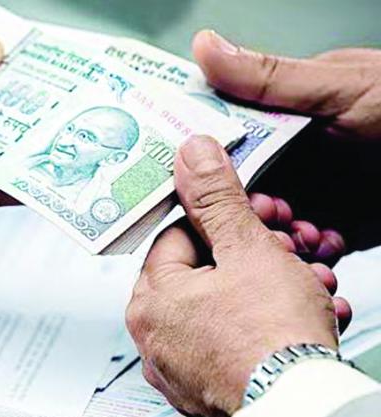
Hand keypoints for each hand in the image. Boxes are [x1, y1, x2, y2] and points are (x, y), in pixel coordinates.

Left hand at [126, 136, 346, 416]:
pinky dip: (266, 326)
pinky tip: (304, 315)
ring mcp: (179, 366)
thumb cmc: (272, 338)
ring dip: (271, 286)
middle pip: (204, 273)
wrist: (302, 406)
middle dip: (255, 253)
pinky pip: (233, 342)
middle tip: (288, 244)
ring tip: (309, 281)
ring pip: (225, 307)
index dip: (222, 219)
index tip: (254, 214)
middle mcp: (155, 336)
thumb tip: (192, 155)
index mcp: (151, 299)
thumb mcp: (246, 249)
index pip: (177, 237)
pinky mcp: (207, 388)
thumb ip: (216, 199)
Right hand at [191, 31, 380, 250]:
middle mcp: (295, 153)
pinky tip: (323, 249)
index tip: (188, 179)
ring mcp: (318, 190)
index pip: (226, 136)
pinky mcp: (342, 224)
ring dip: (276, 236)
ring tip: (298, 235)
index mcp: (285, 113)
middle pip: (241, 188)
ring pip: (271, 222)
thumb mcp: (338, 87)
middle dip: (243, 208)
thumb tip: (205, 48)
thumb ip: (268, 78)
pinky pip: (309, 246)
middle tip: (255, 216)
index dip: (206, 160)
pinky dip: (312, 253)